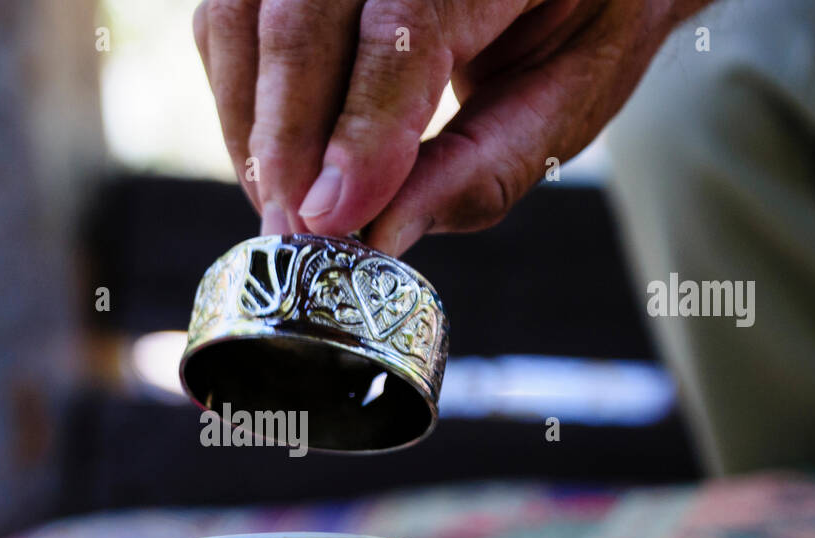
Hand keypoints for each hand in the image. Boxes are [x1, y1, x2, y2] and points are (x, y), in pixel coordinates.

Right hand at [193, 0, 705, 254]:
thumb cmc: (585, 12)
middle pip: (303, 16)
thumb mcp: (571, 93)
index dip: (361, 129)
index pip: (407, 25)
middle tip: (294, 238)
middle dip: (287, 140)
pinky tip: (280, 161)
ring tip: (287, 209)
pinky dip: (241, 97)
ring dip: (253, 125)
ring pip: (241, 14)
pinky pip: (230, 15)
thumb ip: (485, 166)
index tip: (330, 220)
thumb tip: (379, 235)